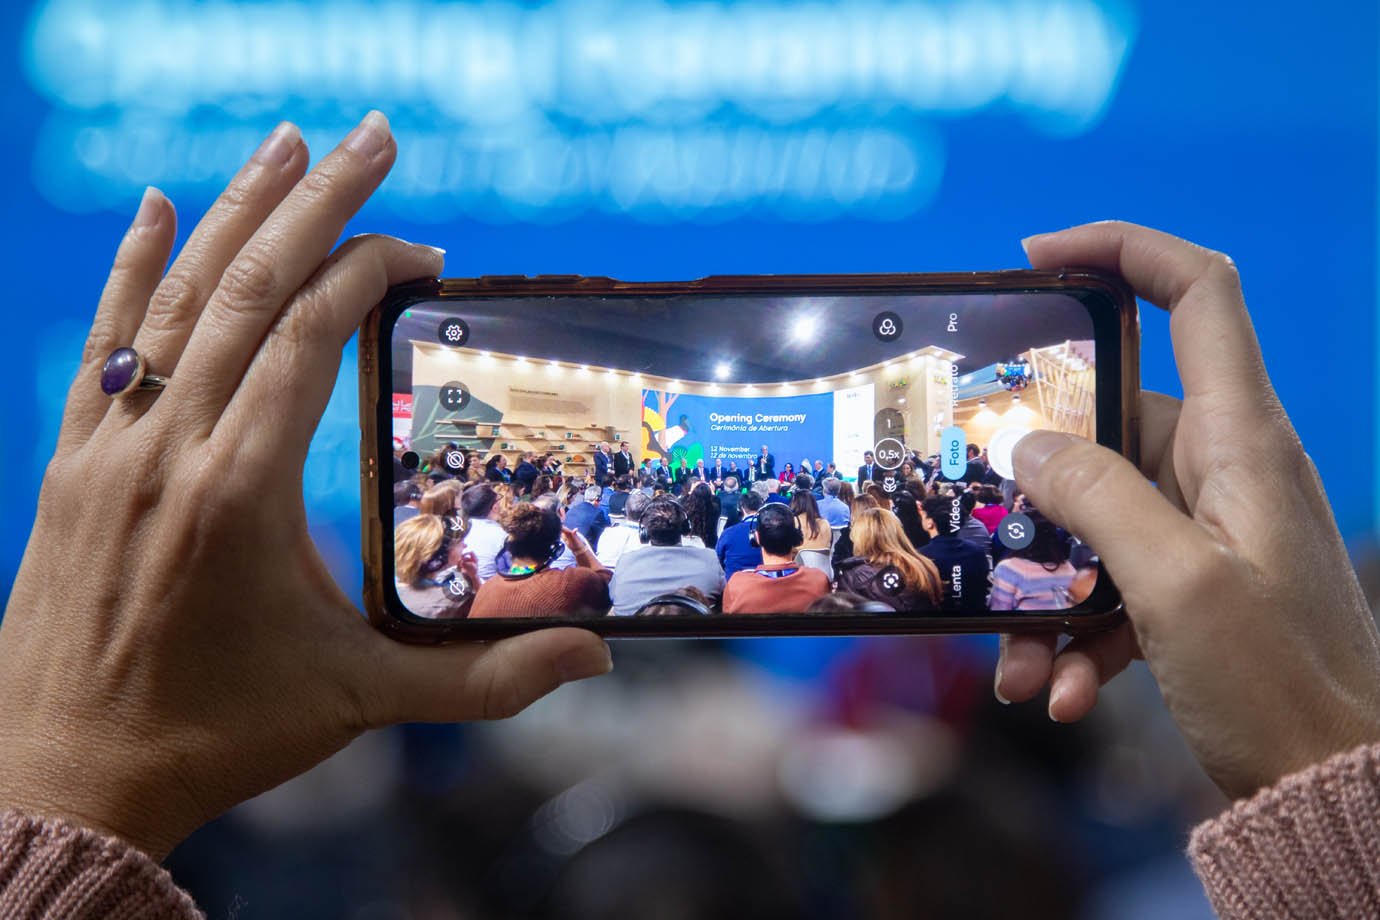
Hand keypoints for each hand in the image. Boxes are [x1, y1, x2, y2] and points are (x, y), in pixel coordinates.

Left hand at [0, 112, 611, 859]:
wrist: (63, 776)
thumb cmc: (217, 735)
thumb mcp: (359, 703)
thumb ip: (482, 680)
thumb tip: (592, 659)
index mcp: (240, 492)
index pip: (307, 335)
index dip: (368, 274)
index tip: (425, 258)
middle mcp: (168, 451)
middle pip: (246, 289)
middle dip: (316, 203)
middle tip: (373, 137)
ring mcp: (108, 450)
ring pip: (173, 300)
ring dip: (235, 213)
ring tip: (287, 144)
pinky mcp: (72, 464)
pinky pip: (103, 343)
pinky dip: (131, 268)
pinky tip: (158, 207)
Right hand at [995, 221, 1379, 798]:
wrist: (1332, 790)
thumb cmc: (1277, 685)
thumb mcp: (1176, 586)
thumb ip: (1098, 499)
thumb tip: (1029, 447)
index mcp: (1241, 439)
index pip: (1198, 293)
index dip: (1121, 250)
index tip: (1035, 259)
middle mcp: (1224, 469)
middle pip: (1107, 422)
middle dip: (1036, 484)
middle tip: (982, 524)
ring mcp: (1206, 527)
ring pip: (1094, 516)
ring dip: (1046, 583)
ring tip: (1024, 660)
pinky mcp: (1190, 583)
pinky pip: (1109, 579)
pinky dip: (1074, 631)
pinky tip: (1061, 691)